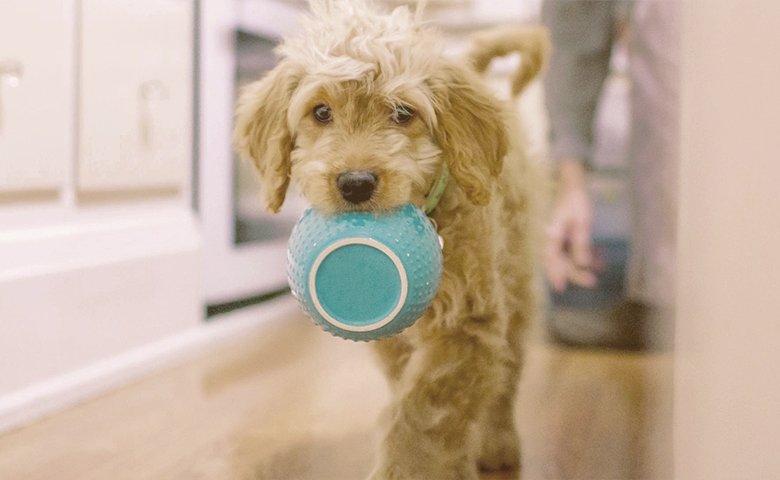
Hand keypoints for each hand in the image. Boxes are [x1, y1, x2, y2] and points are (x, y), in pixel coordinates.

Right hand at [545, 159, 597, 291]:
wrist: (570, 181)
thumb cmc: (575, 198)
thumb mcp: (582, 220)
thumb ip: (581, 243)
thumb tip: (582, 264)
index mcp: (551, 234)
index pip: (552, 259)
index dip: (556, 275)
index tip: (561, 288)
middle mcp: (550, 237)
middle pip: (558, 261)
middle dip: (573, 273)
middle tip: (591, 282)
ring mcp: (556, 235)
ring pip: (563, 257)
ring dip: (576, 267)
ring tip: (592, 276)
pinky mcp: (562, 233)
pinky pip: (568, 250)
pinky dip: (578, 257)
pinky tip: (593, 262)